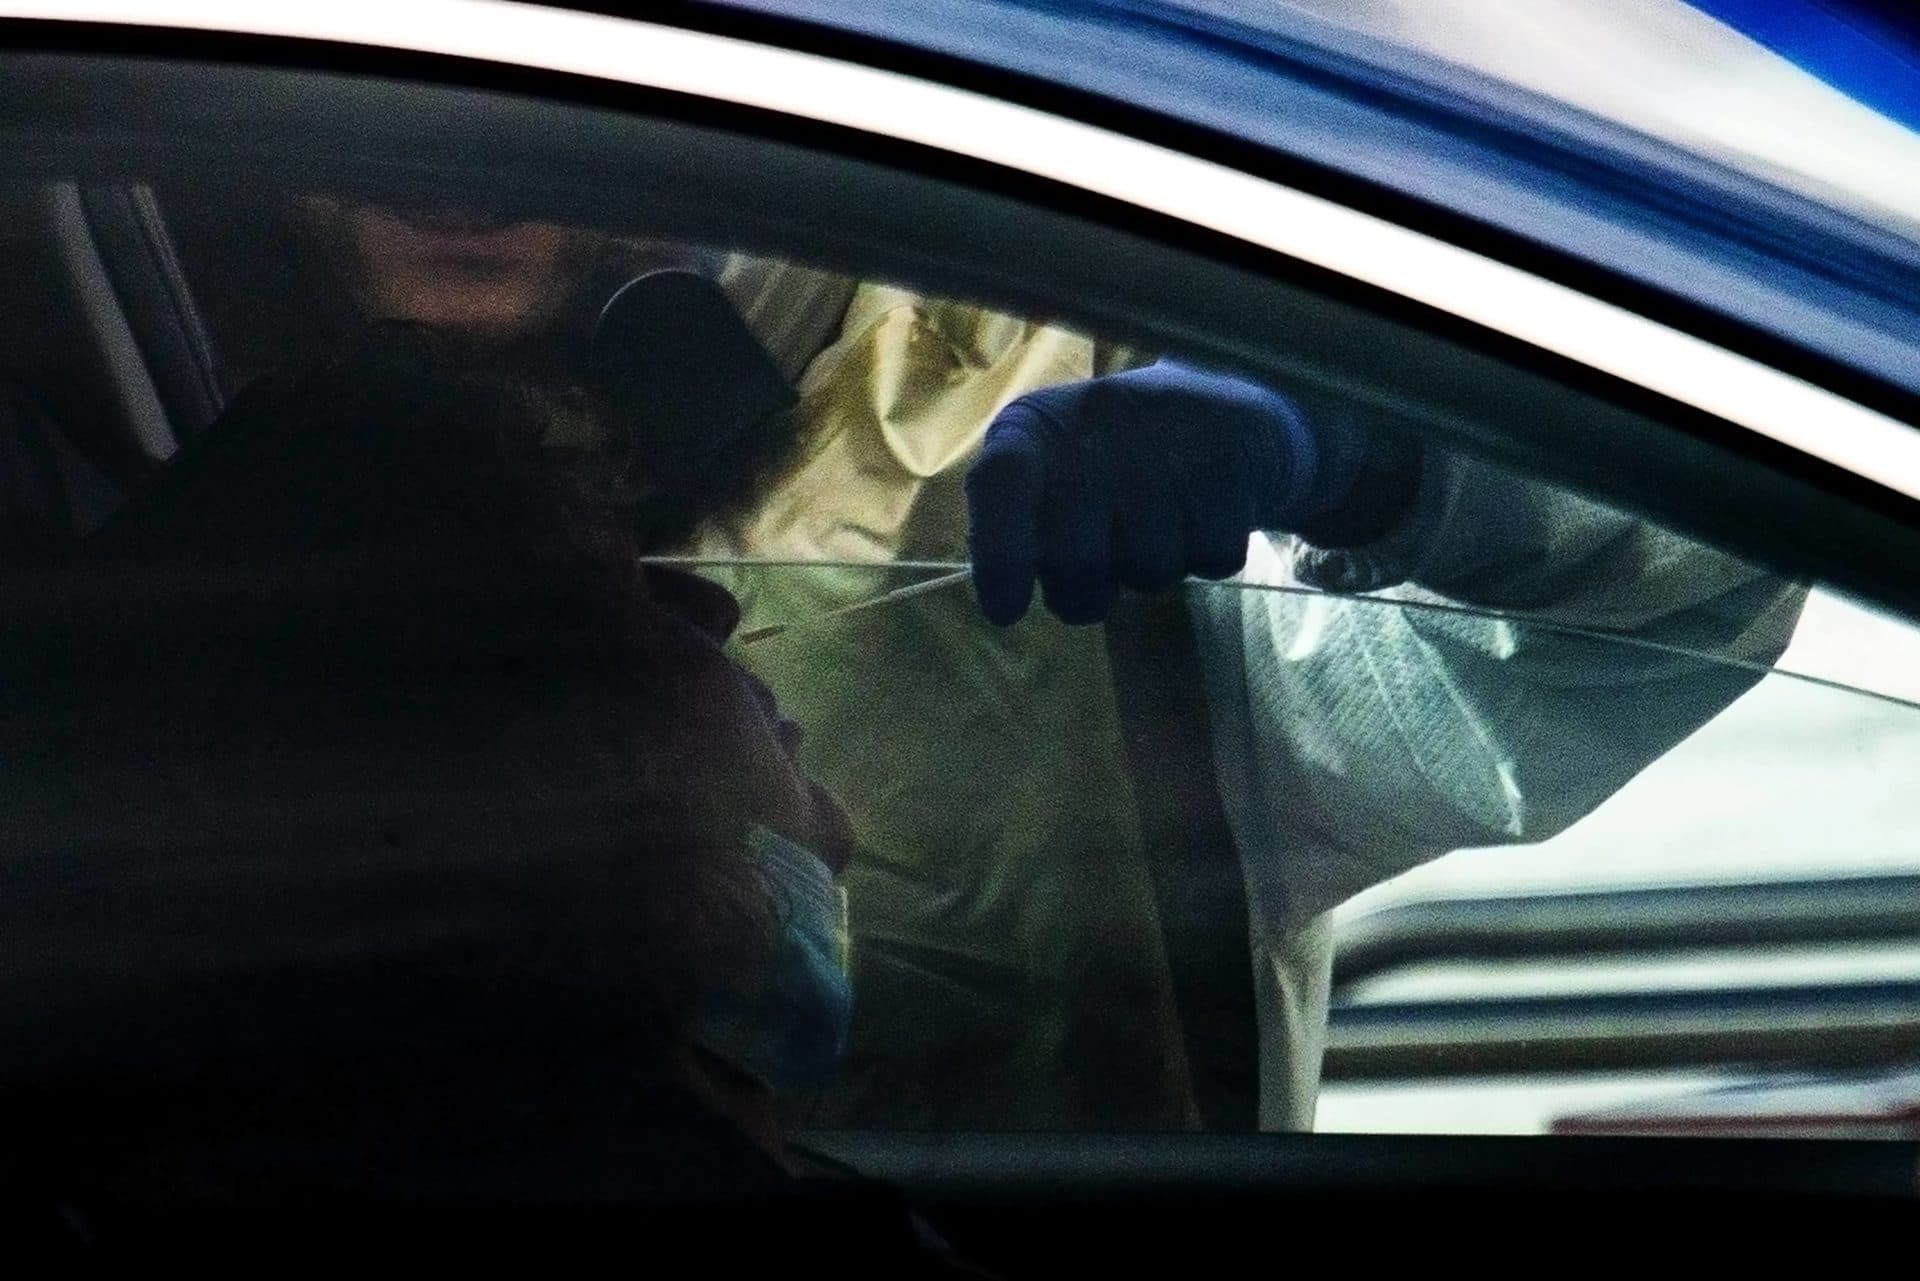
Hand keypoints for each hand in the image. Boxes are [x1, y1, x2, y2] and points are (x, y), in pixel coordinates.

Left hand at [963, 361, 1368, 624]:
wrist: (1223, 414)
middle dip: (1084, 592)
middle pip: (1076, 556)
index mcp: (1035, 424)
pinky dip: (1207, 557)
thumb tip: (997, 593)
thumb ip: (1015, 525)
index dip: (1000, 556)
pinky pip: (1210, 559)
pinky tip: (1201, 516)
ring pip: (1150, 568)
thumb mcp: (1049, 477)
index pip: (1001, 482)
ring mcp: (1168, 437)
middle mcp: (1095, 419)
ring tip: (1158, 526)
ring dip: (1151, 569)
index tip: (1006, 611)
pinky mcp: (1233, 460)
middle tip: (1098, 579)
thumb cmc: (1112, 461)